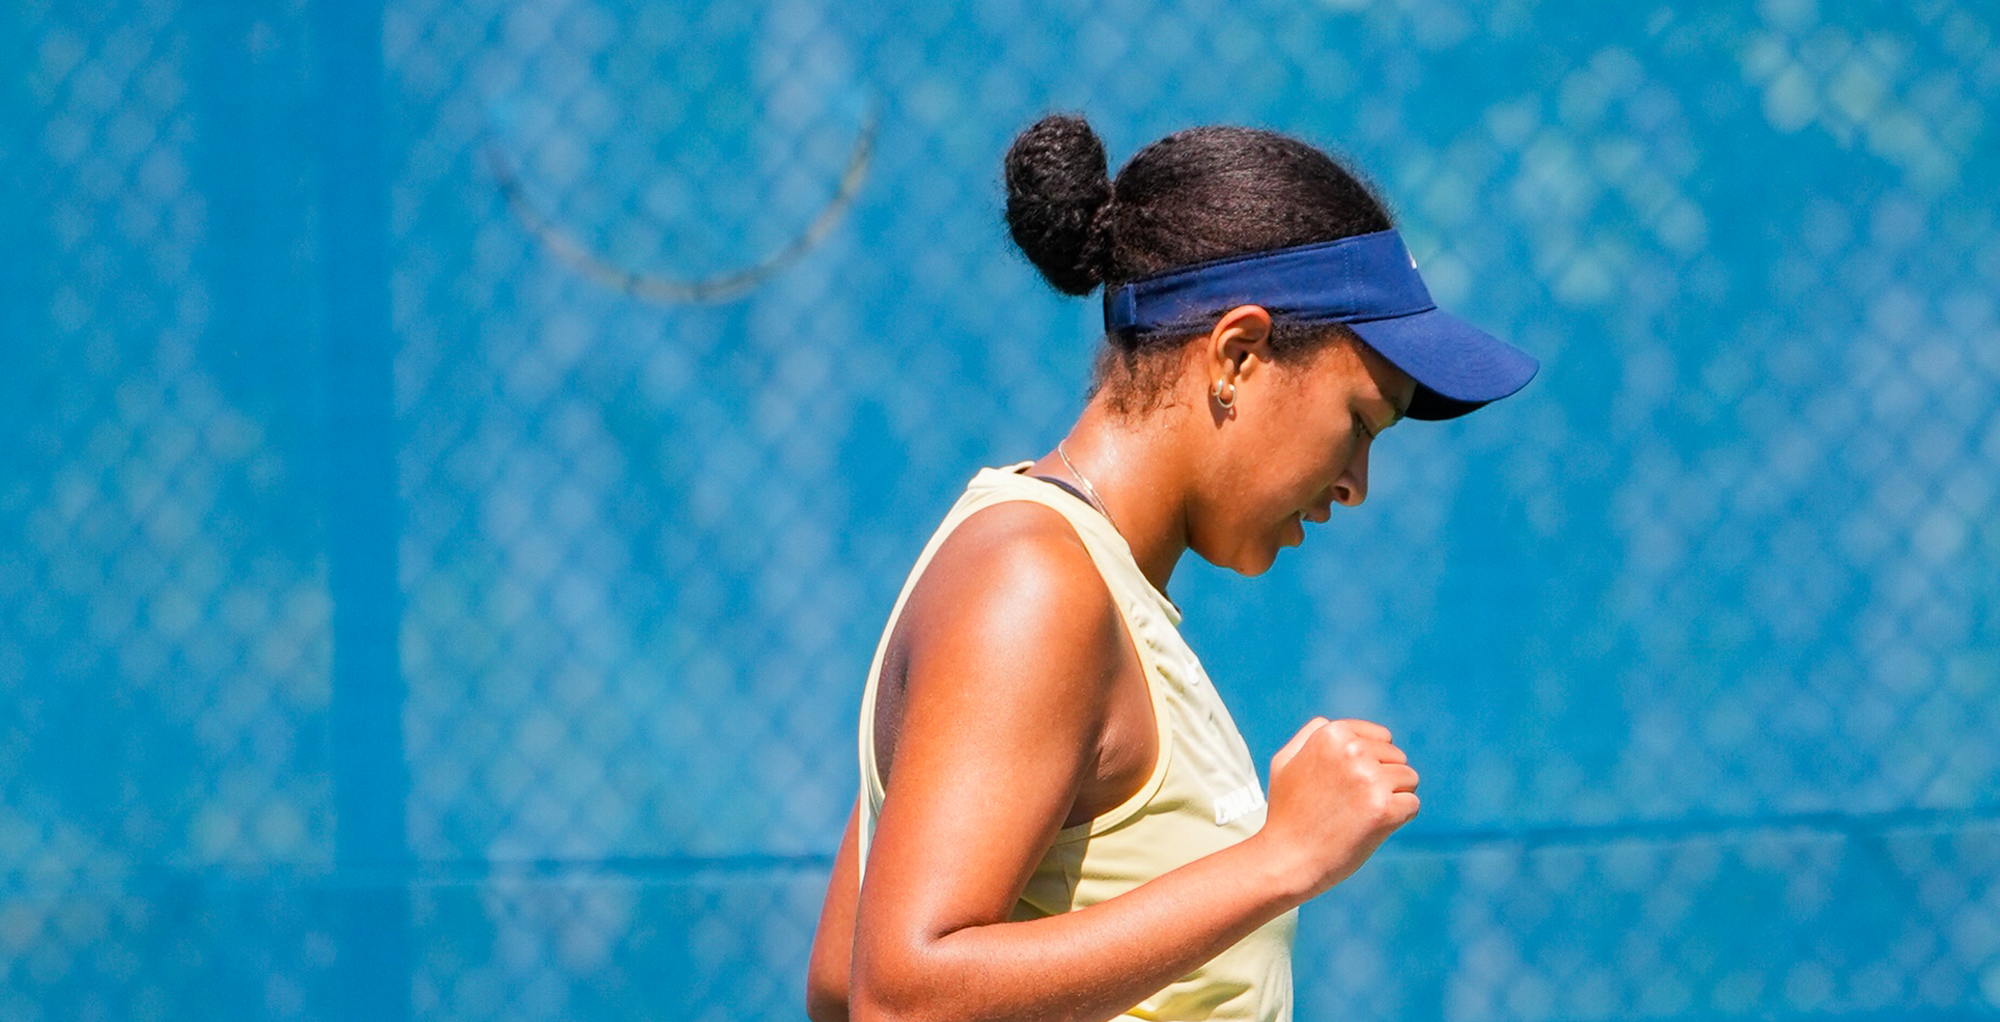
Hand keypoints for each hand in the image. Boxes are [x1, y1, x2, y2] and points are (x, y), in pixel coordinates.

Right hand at [1256, 717, 1419, 900]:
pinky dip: (1399, 818)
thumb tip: (1333, 724)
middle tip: (1353, 804)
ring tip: (1363, 815)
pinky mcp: (1384, 809)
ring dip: (1394, 798)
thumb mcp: (1285, 762)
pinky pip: (1413, 804)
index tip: (1350, 785)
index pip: (1382, 738)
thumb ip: (1310, 736)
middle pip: (1398, 758)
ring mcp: (1370, 780)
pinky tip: (1373, 827)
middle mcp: (1353, 751)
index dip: (1372, 764)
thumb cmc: (1286, 814)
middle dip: (1384, 780)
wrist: (1287, 859)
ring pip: (1410, 779)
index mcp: (1332, 734)